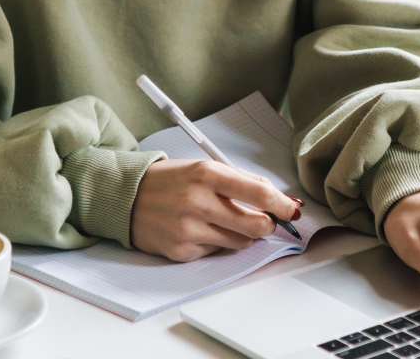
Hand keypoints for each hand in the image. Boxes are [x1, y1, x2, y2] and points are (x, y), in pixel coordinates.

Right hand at [130, 159, 302, 261]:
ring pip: (241, 242)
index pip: (259, 192)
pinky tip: (199, 229)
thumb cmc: (170, 180)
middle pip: (257, 224)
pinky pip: (217, 252)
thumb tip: (279, 198)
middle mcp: (198, 201)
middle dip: (268, 224)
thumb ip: (242, 181)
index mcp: (207, 174)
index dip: (282, 204)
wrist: (126, 197)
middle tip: (265, 220)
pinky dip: (216, 243)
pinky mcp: (181, 251)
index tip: (293, 210)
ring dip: (241, 234)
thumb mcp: (205, 168)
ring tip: (222, 220)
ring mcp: (189, 229)